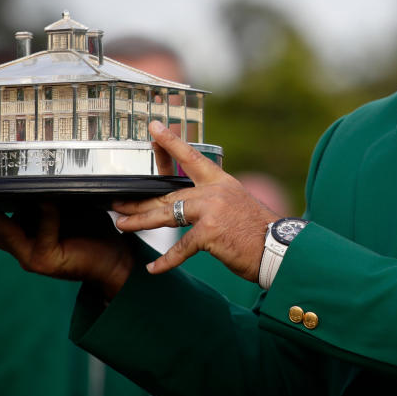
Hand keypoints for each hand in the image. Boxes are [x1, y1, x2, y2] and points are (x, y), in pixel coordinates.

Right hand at [0, 203, 134, 300]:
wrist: (115, 257)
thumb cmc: (91, 228)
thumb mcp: (63, 205)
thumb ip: (42, 194)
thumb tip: (27, 165)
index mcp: (21, 233)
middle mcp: (20, 247)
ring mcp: (30, 256)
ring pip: (4, 231)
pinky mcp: (46, 260)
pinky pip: (43, 229)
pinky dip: (46, 212)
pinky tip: (46, 198)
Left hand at [113, 121, 277, 281]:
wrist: (278, 248)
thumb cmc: (257, 231)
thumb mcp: (236, 205)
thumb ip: (212, 201)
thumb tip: (188, 205)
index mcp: (221, 182)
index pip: (191, 157)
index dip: (170, 142)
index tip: (153, 127)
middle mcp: (214, 191)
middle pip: (168, 193)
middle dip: (140, 199)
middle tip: (117, 201)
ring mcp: (211, 210)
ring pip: (166, 214)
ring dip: (141, 221)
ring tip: (122, 224)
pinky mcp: (209, 232)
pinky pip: (180, 247)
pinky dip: (166, 261)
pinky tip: (153, 268)